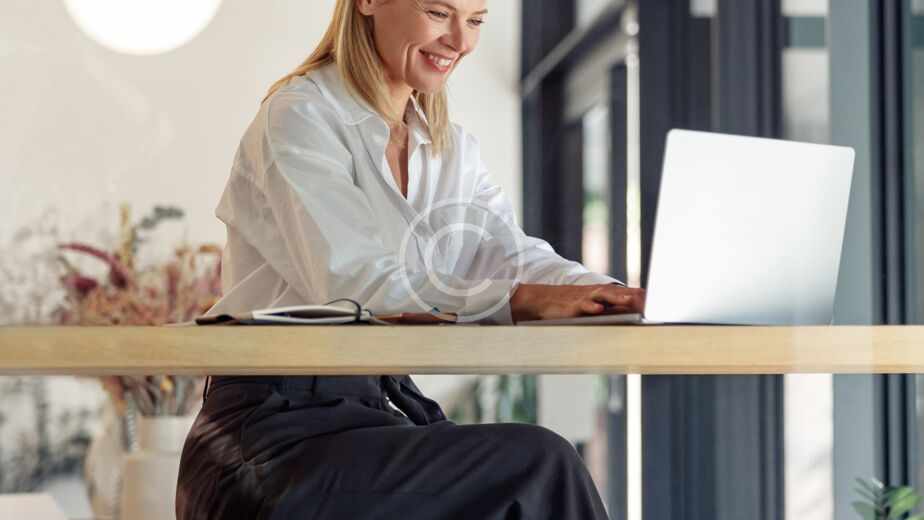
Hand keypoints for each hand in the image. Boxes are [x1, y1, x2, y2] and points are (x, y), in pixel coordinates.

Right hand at [509, 283, 645, 322]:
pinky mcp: (572, 306)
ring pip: (604, 296)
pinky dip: (591, 306)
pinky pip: (583, 305)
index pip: (627, 292)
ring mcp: (585, 298)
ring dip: (617, 297)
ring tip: (630, 300)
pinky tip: (599, 309)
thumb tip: (637, 307)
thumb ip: (615, 305)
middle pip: (619, 292)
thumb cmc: (572, 303)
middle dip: (635, 296)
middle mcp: (597, 293)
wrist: (544, 300)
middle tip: (651, 300)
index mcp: (605, 293)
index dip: (643, 296)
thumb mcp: (595, 303)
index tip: (661, 301)